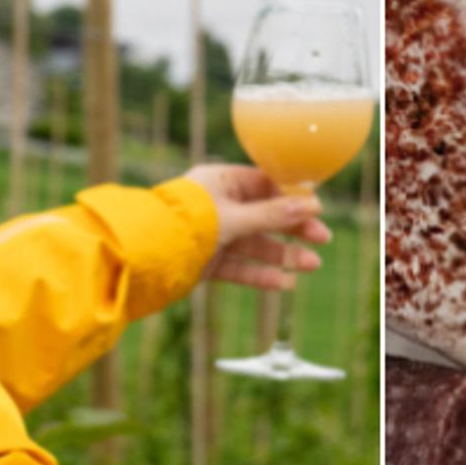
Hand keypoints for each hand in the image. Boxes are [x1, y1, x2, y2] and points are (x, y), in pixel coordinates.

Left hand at [183, 162, 331, 291]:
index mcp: (219, 181)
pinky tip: (285, 283)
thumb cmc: (186, 224)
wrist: (143, 256)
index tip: (316, 210)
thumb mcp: (235, 217)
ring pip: (254, 244)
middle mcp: (216, 206)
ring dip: (283, 254)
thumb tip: (312, 205)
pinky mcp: (206, 262)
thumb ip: (274, 214)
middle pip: (263, 216)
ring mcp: (211, 235)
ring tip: (311, 265)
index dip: (291, 198)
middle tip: (322, 239)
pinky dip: (260, 274)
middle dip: (293, 229)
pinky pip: (239, 266)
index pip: (264, 185)